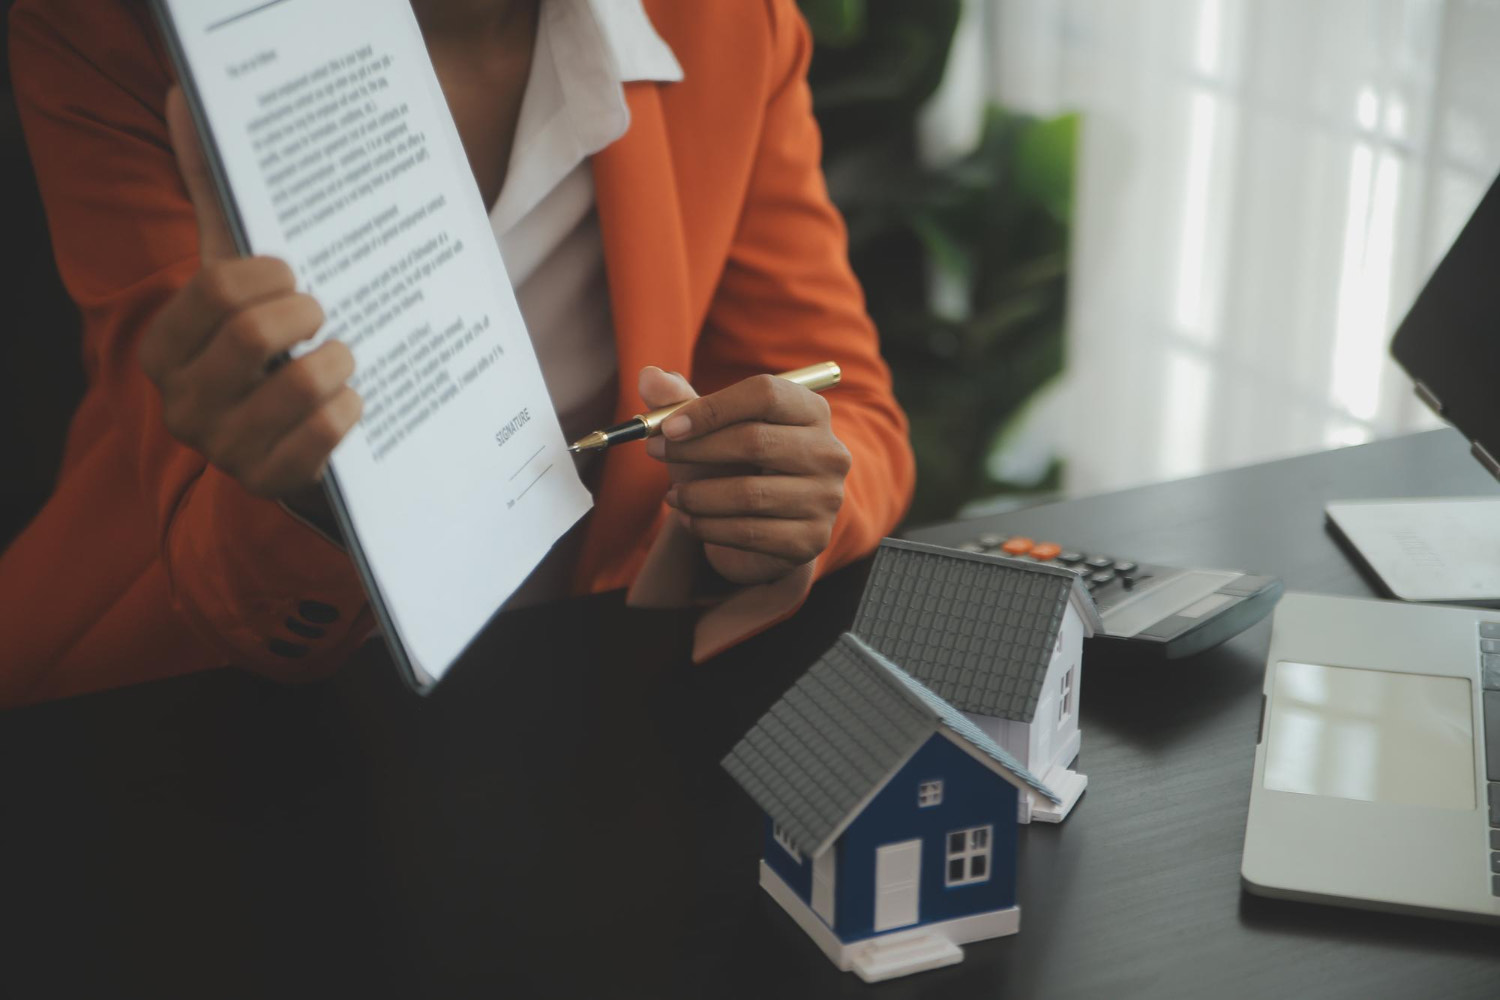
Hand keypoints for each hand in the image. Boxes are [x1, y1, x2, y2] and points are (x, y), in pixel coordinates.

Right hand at [137, 88, 359, 504]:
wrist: (290, 440)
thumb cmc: (266, 345)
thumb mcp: (238, 281)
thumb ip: (216, 200)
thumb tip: (188, 104)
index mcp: (165, 347)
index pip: (217, 288)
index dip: (272, 274)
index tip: (296, 275)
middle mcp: (183, 403)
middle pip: (256, 335)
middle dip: (308, 314)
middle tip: (324, 313)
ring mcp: (227, 449)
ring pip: (302, 385)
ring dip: (338, 361)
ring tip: (342, 356)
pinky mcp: (275, 483)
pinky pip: (328, 434)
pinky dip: (352, 408)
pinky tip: (353, 398)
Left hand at [639, 367, 851, 585]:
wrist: (764, 527)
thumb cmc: (734, 466)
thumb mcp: (707, 430)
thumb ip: (679, 402)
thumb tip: (648, 376)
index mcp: (810, 410)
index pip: (765, 393)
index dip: (711, 408)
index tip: (667, 426)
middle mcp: (829, 452)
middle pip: (755, 440)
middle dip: (695, 448)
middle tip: (656, 452)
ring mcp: (825, 499)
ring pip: (748, 494)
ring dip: (696, 495)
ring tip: (672, 496)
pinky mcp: (811, 540)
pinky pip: (748, 533)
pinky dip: (707, 527)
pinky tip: (690, 520)